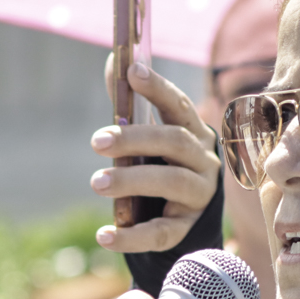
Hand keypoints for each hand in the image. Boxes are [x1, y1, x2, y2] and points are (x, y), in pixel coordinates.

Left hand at [90, 58, 220, 254]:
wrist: (182, 221)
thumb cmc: (160, 166)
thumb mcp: (148, 138)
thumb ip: (130, 105)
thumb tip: (113, 62)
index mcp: (193, 132)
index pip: (179, 105)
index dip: (158, 87)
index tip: (132, 71)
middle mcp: (203, 161)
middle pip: (173, 142)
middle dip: (135, 138)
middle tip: (96, 141)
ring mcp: (199, 196)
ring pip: (171, 182)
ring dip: (132, 180)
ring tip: (96, 182)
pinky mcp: (186, 228)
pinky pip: (161, 233)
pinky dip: (131, 236)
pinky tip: (104, 236)